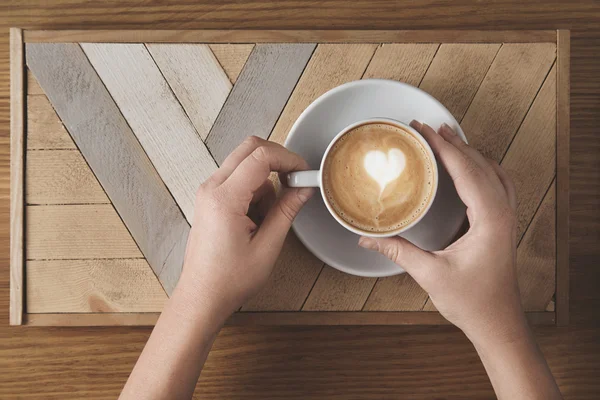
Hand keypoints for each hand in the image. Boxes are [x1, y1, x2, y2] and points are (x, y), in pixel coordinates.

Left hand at [178, 137, 313, 319]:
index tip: (304, 171)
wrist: (202, 295)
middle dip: (277, 160)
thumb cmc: (228, 279)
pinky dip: (254, 192)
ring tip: (267, 219)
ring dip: (265, 182)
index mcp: (224, 199)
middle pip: (249, 149)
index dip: (288, 158)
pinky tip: (256, 221)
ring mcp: (208, 192)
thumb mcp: (268, 246)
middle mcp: (211, 189)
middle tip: (295, 181)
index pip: (260, 156)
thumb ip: (287, 211)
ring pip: (245, 165)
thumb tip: (304, 188)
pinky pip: (238, 180)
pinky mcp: (210, 199)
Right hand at [358, 121, 522, 343]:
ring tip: (447, 137)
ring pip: (492, 170)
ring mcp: (506, 217)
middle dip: (453, 142)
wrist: (498, 322)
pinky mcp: (502, 224)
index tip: (424, 131)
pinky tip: (471, 165)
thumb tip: (368, 239)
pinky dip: (482, 166)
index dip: (443, 147)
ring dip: (469, 151)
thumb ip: (398, 251)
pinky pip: (497, 183)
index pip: (466, 170)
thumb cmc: (473, 302)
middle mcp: (502, 213)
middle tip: (427, 128)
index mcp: (490, 219)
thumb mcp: (431, 274)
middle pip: (480, 164)